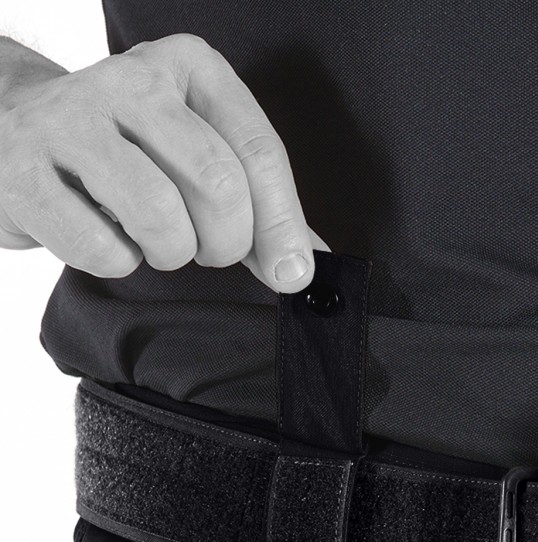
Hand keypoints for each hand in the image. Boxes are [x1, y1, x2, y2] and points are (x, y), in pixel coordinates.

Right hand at [0, 33, 319, 291]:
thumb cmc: (125, 149)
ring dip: (172, 253)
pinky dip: (116, 262)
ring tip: (158, 244)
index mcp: (187, 67)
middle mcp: (128, 81)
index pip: (258, 150)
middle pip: (218, 184)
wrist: (9, 126)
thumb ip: (260, 207)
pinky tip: (105, 237)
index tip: (293, 273)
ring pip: (160, 214)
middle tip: (211, 253)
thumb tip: (304, 266)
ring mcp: (68, 120)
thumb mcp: (197, 154)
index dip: (282, 224)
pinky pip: (101, 247)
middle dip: (226, 242)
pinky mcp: (23, 169)